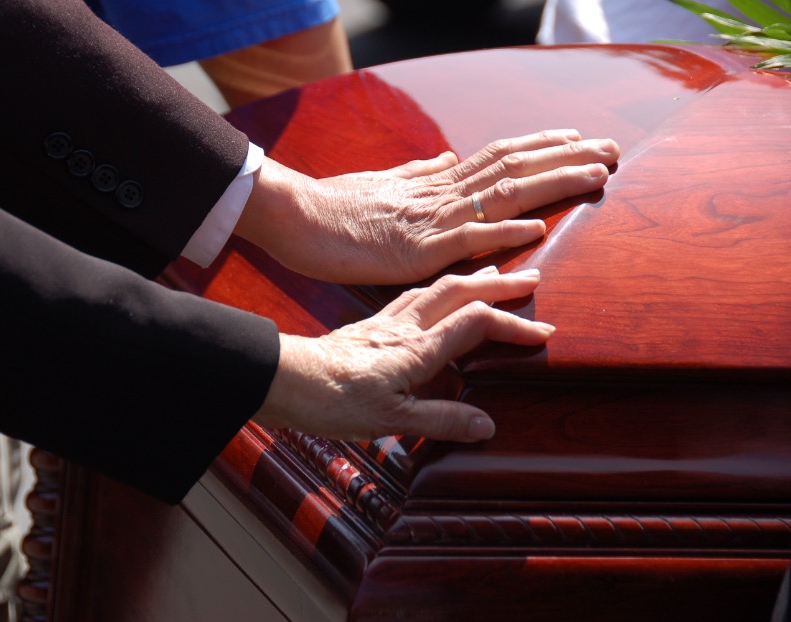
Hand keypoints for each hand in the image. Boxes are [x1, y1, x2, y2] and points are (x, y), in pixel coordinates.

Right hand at [237, 129, 619, 283]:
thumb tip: (446, 158)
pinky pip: (466, 239)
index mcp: (435, 180)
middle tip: (612, 150)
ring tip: (597, 174)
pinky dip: (503, 232)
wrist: (297, 217)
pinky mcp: (416, 249)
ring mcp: (431, 218)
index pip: (499, 155)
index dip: (543, 145)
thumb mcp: (384, 185)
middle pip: (514, 166)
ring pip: (502, 194)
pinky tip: (538, 228)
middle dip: (567, 156)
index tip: (579, 138)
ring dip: (552, 182)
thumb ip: (419, 173)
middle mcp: (440, 191)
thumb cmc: (335, 206)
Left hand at [252, 267, 552, 441]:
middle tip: (533, 278)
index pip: (476, 323)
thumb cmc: (332, 400)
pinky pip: (412, 296)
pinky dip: (437, 289)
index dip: (512, 324)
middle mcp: (404, 326)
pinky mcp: (369, 324)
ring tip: (493, 275)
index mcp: (416, 348)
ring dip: (470, 279)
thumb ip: (441, 420)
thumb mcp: (391, 420)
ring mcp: (385, 321)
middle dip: (500, 284)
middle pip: (460, 291)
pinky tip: (435, 295)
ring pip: (436, 288)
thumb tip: (487, 425)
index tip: (542, 332)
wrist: (284, 380)